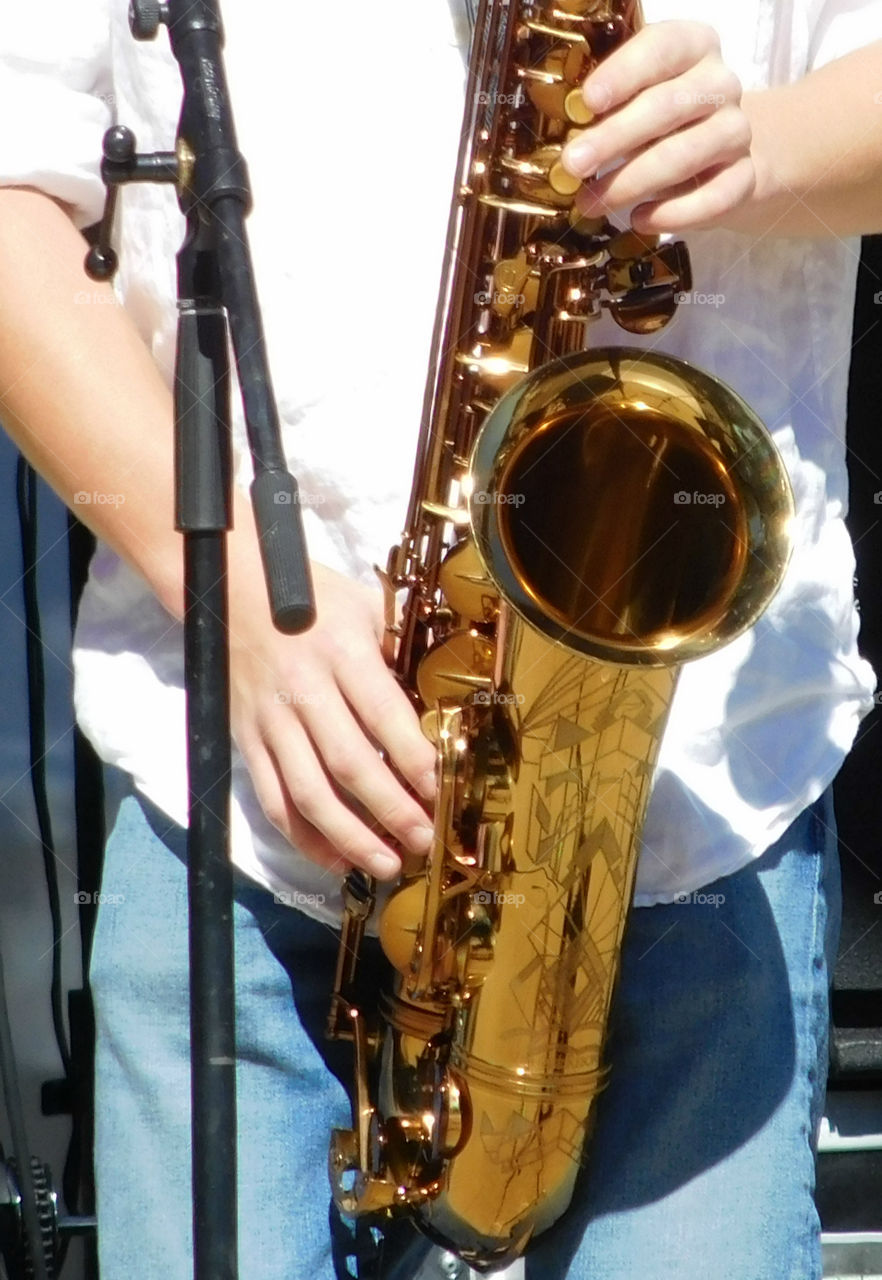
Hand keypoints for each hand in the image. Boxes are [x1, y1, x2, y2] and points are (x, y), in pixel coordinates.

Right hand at [227, 558, 436, 880]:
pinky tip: (335, 859)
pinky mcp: (248, 741)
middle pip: (350, 763)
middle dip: (392, 810)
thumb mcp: (364, 605)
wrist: (231, 592)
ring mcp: (271, 720)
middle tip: (424, 841)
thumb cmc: (313, 598)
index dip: (416, 760)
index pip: (384, 715)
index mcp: (341, 652)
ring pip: (309, 792)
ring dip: (350, 837)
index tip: (443, 792)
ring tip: (386, 864)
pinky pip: (273, 799)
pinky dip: (302, 837)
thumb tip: (447, 691)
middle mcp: (305, 690)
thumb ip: (400, 645)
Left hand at [560, 21, 755, 232]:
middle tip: (573, 165)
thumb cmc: (665, 121)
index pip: (662, 48)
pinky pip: (713, 198)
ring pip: (684, 156)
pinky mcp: (744, 177)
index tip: (588, 101)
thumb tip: (568, 141)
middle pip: (667, 107)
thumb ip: (610, 109)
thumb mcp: (639, 99)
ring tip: (591, 204)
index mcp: (694, 47)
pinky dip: (672, 214)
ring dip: (631, 183)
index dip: (623, 73)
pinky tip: (639, 220)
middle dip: (614, 138)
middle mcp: (720, 84)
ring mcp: (736, 132)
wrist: (726, 155)